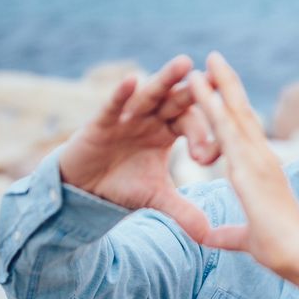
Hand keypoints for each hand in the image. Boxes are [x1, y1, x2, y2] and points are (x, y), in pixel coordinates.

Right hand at [58, 55, 218, 240]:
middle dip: (195, 92)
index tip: (209, 159)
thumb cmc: (123, 184)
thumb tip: (210, 235)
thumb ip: (183, 211)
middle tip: (215, 81)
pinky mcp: (102, 121)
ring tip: (185, 62)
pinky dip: (121, 94)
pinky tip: (131, 80)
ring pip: (150, 94)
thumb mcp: (156, 199)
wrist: (84, 188)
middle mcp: (151, 117)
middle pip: (178, 100)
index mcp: (169, 130)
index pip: (194, 124)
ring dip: (166, 79)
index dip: (204, 138)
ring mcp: (127, 115)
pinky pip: (113, 104)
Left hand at [188, 52, 298, 298]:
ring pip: (233, 114)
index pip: (245, 133)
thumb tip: (209, 238)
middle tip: (214, 59)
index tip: (223, 89)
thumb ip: (228, 234)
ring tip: (206, 60)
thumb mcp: (246, 238)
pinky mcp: (248, 166)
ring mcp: (257, 160)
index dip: (233, 109)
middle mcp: (262, 159)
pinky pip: (224, 128)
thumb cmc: (279, 250)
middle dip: (228, 85)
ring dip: (219, 86)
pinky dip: (211, 104)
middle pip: (242, 114)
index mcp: (263, 172)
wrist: (298, 255)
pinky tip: (198, 86)